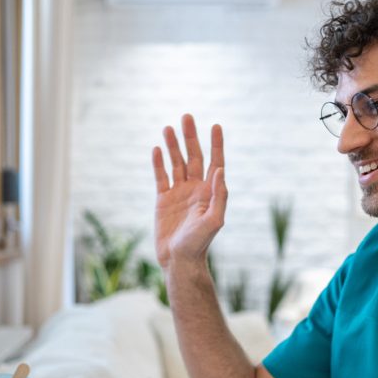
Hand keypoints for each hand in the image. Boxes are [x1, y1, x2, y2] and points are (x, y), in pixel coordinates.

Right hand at [151, 114, 226, 268]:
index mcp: (210, 192)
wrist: (180, 261)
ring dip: (173, 146)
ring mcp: (179, 193)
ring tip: (168, 128)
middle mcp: (195, 189)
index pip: (215, 162)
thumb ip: (219, 195)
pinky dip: (158, 163)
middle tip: (187, 117)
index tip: (216, 126)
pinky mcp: (163, 200)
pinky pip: (161, 177)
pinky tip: (156, 149)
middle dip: (191, 137)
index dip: (216, 144)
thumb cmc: (200, 244)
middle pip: (194, 157)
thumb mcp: (214, 221)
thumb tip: (220, 169)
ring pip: (176, 163)